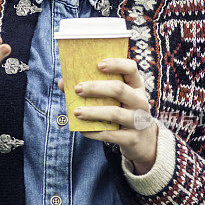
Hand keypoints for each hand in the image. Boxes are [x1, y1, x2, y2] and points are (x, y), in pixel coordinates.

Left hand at [57, 57, 157, 173]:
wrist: (141, 140)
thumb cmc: (121, 111)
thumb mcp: (114, 99)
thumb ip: (92, 89)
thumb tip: (62, 83)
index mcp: (136, 86)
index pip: (131, 68)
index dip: (116, 64)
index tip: (98, 64)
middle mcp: (140, 101)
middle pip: (119, 89)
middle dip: (96, 88)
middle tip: (77, 89)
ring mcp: (138, 120)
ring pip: (115, 113)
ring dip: (93, 112)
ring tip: (76, 112)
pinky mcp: (132, 138)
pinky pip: (111, 134)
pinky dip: (94, 132)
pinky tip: (82, 130)